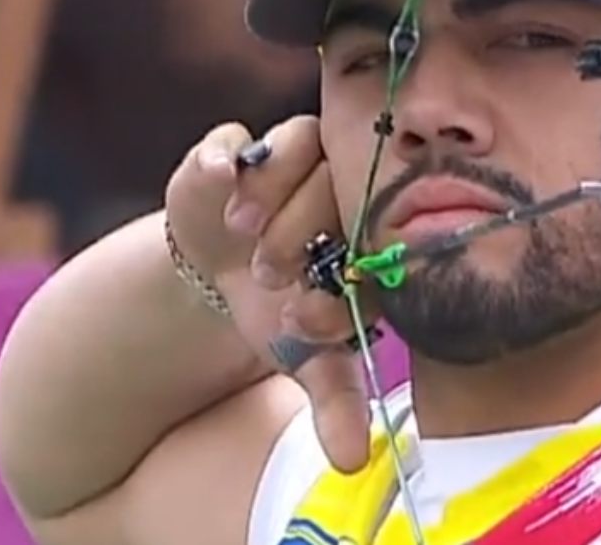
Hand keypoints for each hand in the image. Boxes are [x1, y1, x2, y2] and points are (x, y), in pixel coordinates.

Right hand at [164, 116, 371, 472]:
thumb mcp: (307, 358)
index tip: (306, 315)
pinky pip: (238, 137)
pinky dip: (226, 155)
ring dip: (272, 189)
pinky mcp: (240, 149)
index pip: (380, 234)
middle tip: (270, 271)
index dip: (346, 270)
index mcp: (374, 232)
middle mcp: (343, 185)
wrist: (221, 274)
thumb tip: (352, 462)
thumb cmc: (282, 310)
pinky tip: (219, 180)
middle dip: (303, 229)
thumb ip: (334, 402)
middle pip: (343, 182)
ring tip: (242, 230)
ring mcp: (294, 161)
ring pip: (304, 146)